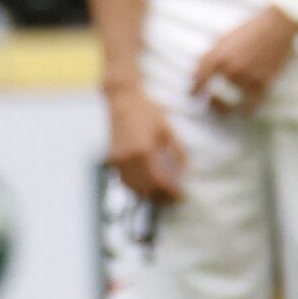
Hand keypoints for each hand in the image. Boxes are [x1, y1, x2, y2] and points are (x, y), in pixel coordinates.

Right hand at [104, 85, 187, 204]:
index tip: (182, 195)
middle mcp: (127, 158)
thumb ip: (177, 152)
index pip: (158, 181)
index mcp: (143, 151)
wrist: (122, 99)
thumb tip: (185, 173)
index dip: (171, 191)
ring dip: (148, 195)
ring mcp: (117, 160)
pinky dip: (136, 187)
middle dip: (161, 197)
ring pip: (133, 188)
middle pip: (145, 189)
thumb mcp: (167, 129)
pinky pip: (124, 180)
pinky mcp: (112, 159)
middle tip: (174, 199)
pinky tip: (147, 187)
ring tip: (162, 195)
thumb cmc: (147, 110)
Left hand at [188, 6, 297, 113]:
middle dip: (211, 103)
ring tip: (225, 110)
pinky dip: (245, 111)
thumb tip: (196, 73)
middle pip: (214, 98)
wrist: (277, 25)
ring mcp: (247, 77)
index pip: (199, 80)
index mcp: (217, 56)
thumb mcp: (223, 38)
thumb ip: (209, 56)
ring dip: (226, 109)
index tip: (193, 95)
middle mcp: (231, 69)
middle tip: (211, 103)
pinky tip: (243, 111)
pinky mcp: (264, 83)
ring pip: (231, 105)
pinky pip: (250, 107)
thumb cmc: (249, 29)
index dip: (194, 90)